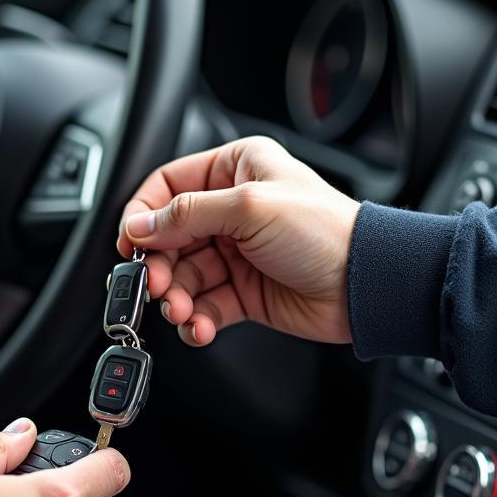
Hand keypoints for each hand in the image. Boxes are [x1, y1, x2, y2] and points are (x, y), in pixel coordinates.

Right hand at [117, 136, 360, 346]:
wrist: (365, 285)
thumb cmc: (325, 231)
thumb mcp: (249, 206)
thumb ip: (187, 214)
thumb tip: (141, 226)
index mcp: (234, 169)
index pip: (168, 186)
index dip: (143, 214)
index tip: (131, 243)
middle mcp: (231, 209)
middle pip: (169, 237)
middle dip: (160, 266)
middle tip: (157, 285)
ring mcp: (236, 253)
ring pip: (183, 277)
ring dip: (176, 298)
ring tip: (182, 311)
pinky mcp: (243, 291)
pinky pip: (203, 306)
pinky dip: (196, 320)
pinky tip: (200, 326)